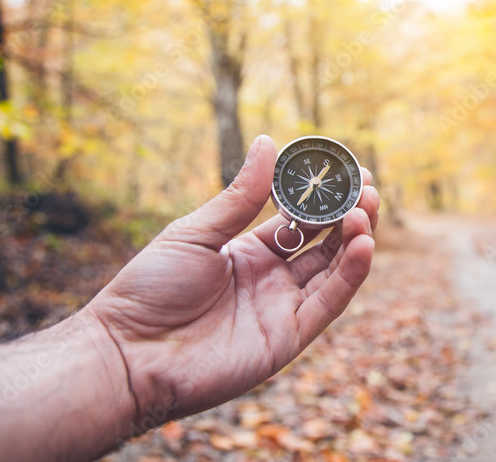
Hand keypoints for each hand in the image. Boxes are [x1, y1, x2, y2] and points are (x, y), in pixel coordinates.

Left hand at [87, 135, 379, 427]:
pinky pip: (328, 303)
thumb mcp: (196, 232)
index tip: (346, 171)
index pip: (298, 220)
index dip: (323, 197)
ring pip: (333, 271)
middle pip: (323, 244)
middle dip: (348, 214)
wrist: (127, 354)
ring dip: (355, 240)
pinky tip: (362, 244)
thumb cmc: (149, 290)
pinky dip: (349, 275)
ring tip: (367, 209)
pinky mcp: (287, 338)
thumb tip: (267, 141)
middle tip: (368, 187)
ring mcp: (280, 309)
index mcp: (247, 253)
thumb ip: (240, 195)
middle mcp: (270, 280)